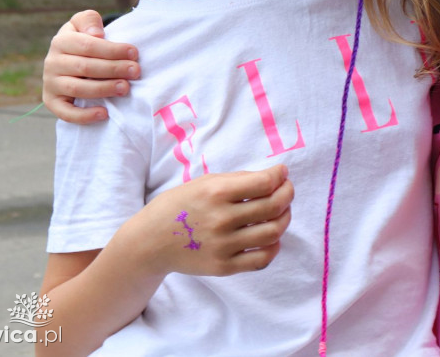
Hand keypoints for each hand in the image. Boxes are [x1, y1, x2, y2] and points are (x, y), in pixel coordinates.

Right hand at [42, 10, 140, 123]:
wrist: (68, 58)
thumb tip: (96, 34)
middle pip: (85, 67)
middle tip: (135, 72)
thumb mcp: (84, 23)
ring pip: (77, 89)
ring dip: (103, 89)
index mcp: (61, 41)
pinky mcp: (52, 102)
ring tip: (125, 88)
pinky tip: (104, 113)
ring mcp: (51, 83)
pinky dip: (84, 115)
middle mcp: (52, 62)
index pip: (88, 46)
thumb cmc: (83, 39)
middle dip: (113, 69)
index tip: (134, 53)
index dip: (112, 50)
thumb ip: (89, 20)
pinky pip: (66, 112)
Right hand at [122, 164, 294, 277]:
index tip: (282, 173)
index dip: (280, 176)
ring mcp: (224, 246)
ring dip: (285, 218)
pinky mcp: (224, 267)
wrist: (151, 242)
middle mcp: (222, 219)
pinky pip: (262, 259)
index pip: (264, 183)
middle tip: (286, 190)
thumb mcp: (204, 182)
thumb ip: (238, 180)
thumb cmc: (180, 205)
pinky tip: (271, 237)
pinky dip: (274, 246)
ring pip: (273, 232)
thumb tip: (273, 178)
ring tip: (281, 212)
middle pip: (273, 206)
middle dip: (287, 194)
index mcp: (216, 192)